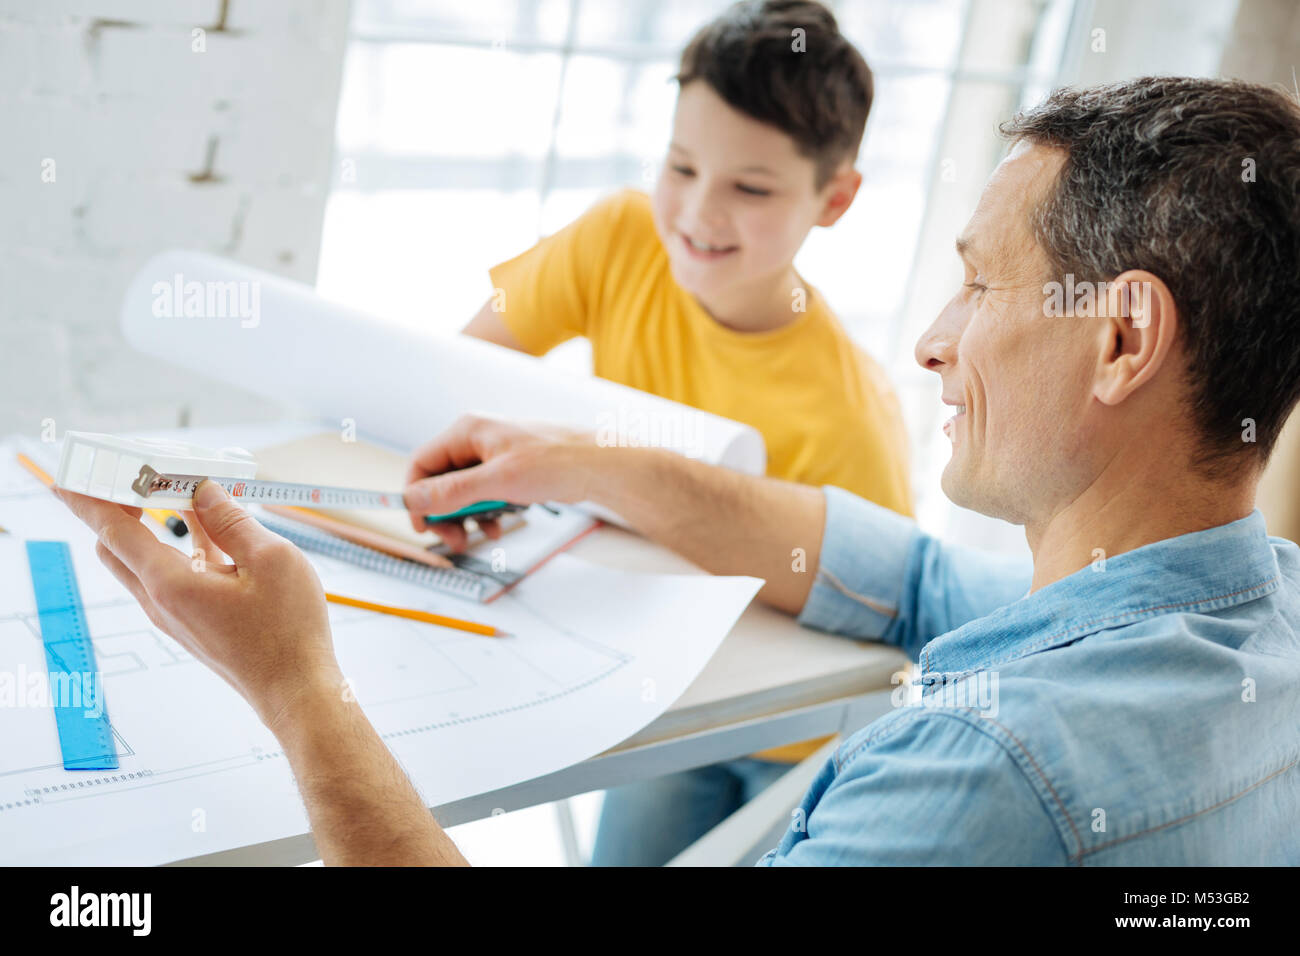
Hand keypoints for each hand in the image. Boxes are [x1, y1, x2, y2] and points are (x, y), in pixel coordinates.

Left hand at [57, 481, 341, 731]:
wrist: (296, 689)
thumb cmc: (287, 632)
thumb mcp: (271, 560)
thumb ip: (232, 520)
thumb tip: (205, 490)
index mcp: (171, 584)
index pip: (113, 530)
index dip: (89, 500)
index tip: (71, 477)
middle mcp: (162, 601)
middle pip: (118, 547)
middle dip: (115, 508)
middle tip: (132, 476)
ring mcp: (176, 615)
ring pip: (146, 561)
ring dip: (153, 524)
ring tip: (179, 491)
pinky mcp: (194, 622)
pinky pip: (175, 574)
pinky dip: (182, 545)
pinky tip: (209, 527)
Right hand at [403, 414, 596, 549]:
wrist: (598, 466)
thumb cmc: (554, 462)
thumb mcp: (497, 480)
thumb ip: (453, 491)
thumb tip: (414, 499)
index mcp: (467, 431)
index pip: (422, 463)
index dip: (416, 496)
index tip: (422, 525)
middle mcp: (476, 440)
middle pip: (440, 481)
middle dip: (445, 513)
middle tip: (456, 539)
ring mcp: (493, 455)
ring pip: (462, 492)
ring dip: (467, 517)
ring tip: (484, 534)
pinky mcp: (508, 471)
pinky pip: (484, 495)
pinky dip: (486, 513)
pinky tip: (499, 526)